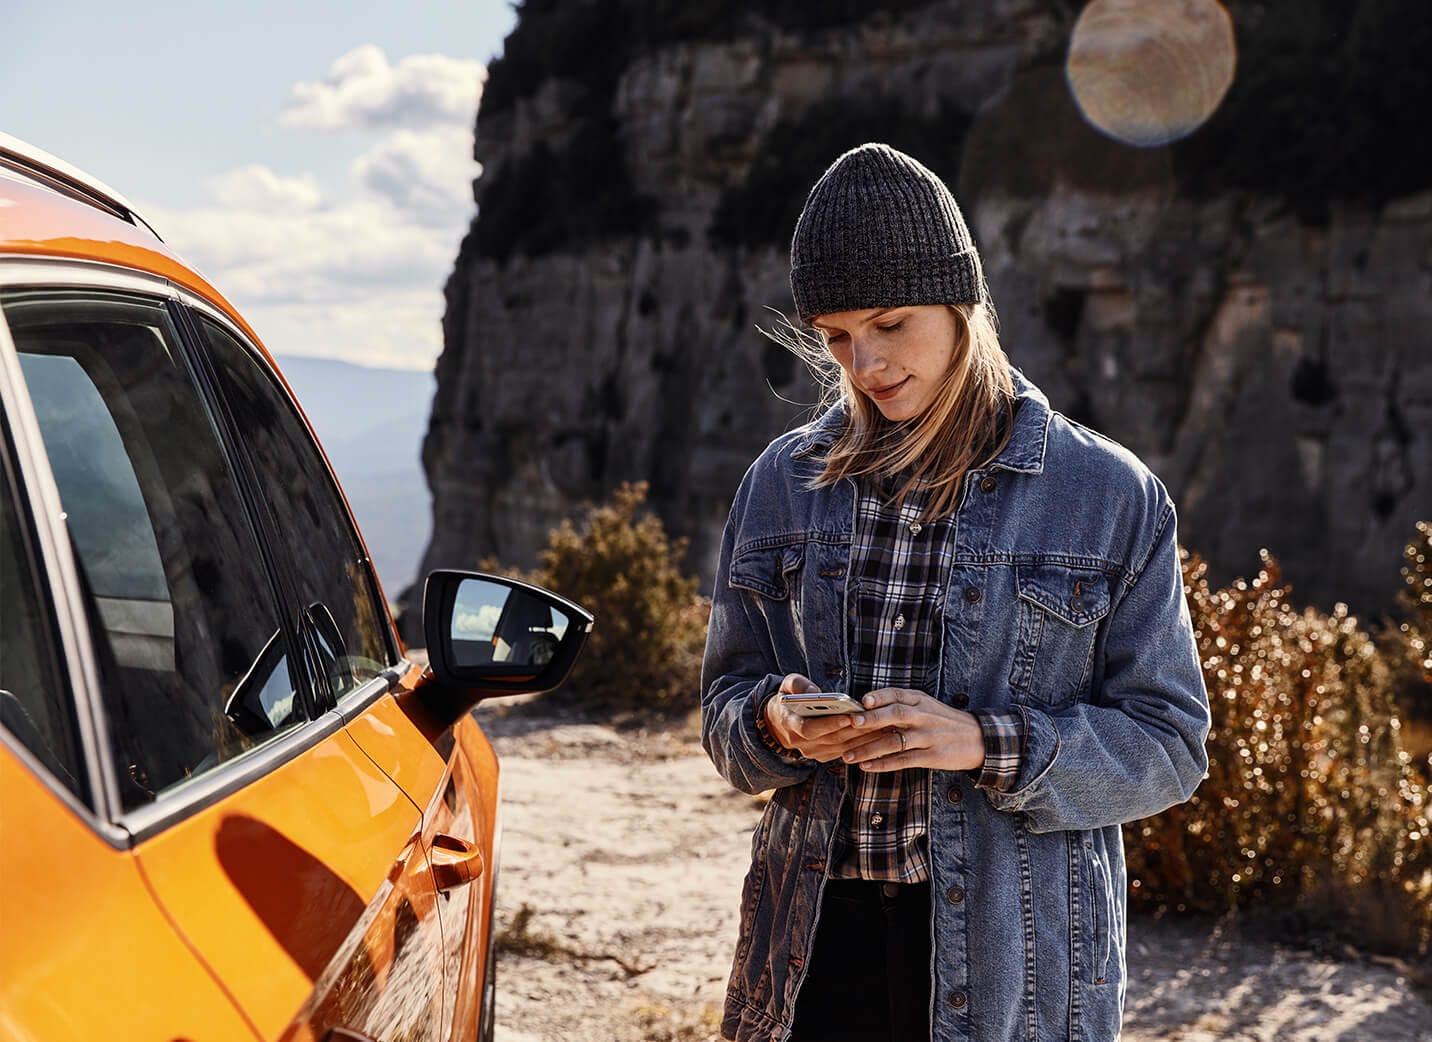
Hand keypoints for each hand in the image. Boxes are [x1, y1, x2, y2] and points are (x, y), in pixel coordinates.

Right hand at [762, 674, 877, 762]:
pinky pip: (845, 752)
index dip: (830, 724)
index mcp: (790, 724)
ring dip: (863, 739)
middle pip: (832, 739)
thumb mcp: (785, 685)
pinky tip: (878, 735)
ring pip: (842, 748)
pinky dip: (862, 745)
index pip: (810, 728)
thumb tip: (814, 691)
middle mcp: (801, 743)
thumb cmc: (787, 699)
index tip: (849, 716)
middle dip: (855, 730)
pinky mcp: (823, 756)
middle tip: (876, 720)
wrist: (778, 724)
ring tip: (882, 727)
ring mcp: (813, 752)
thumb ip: (797, 684)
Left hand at [841, 688, 984, 772]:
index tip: (862, 700)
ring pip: (895, 741)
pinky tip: (867, 766)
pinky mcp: (931, 757)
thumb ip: (902, 704)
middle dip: (872, 718)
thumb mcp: (926, 705)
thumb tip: (866, 707)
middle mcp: (924, 716)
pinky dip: (883, 764)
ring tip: (848, 755)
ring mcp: (928, 737)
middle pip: (896, 715)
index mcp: (920, 700)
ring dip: (869, 749)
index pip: (897, 694)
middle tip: (851, 723)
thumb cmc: (943, 720)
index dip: (879, 696)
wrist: (977, 739)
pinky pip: (903, 760)